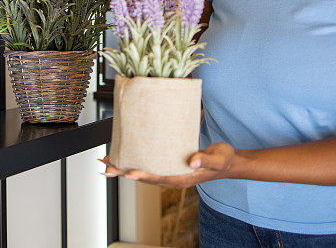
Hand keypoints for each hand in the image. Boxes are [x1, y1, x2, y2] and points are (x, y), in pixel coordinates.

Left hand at [99, 142, 235, 188]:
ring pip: (145, 173)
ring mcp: (170, 173)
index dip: (144, 176)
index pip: (160, 178)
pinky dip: (136, 163)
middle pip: (146, 177)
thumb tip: (192, 161)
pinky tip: (126, 158)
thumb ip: (205, 160)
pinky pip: (149, 167)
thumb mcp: (218, 158)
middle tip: (107, 167)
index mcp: (184, 178)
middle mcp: (174, 178)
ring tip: (108, 163)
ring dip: (126, 168)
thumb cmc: (223, 160)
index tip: (129, 172)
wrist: (227, 162)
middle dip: (125, 172)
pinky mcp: (169, 166)